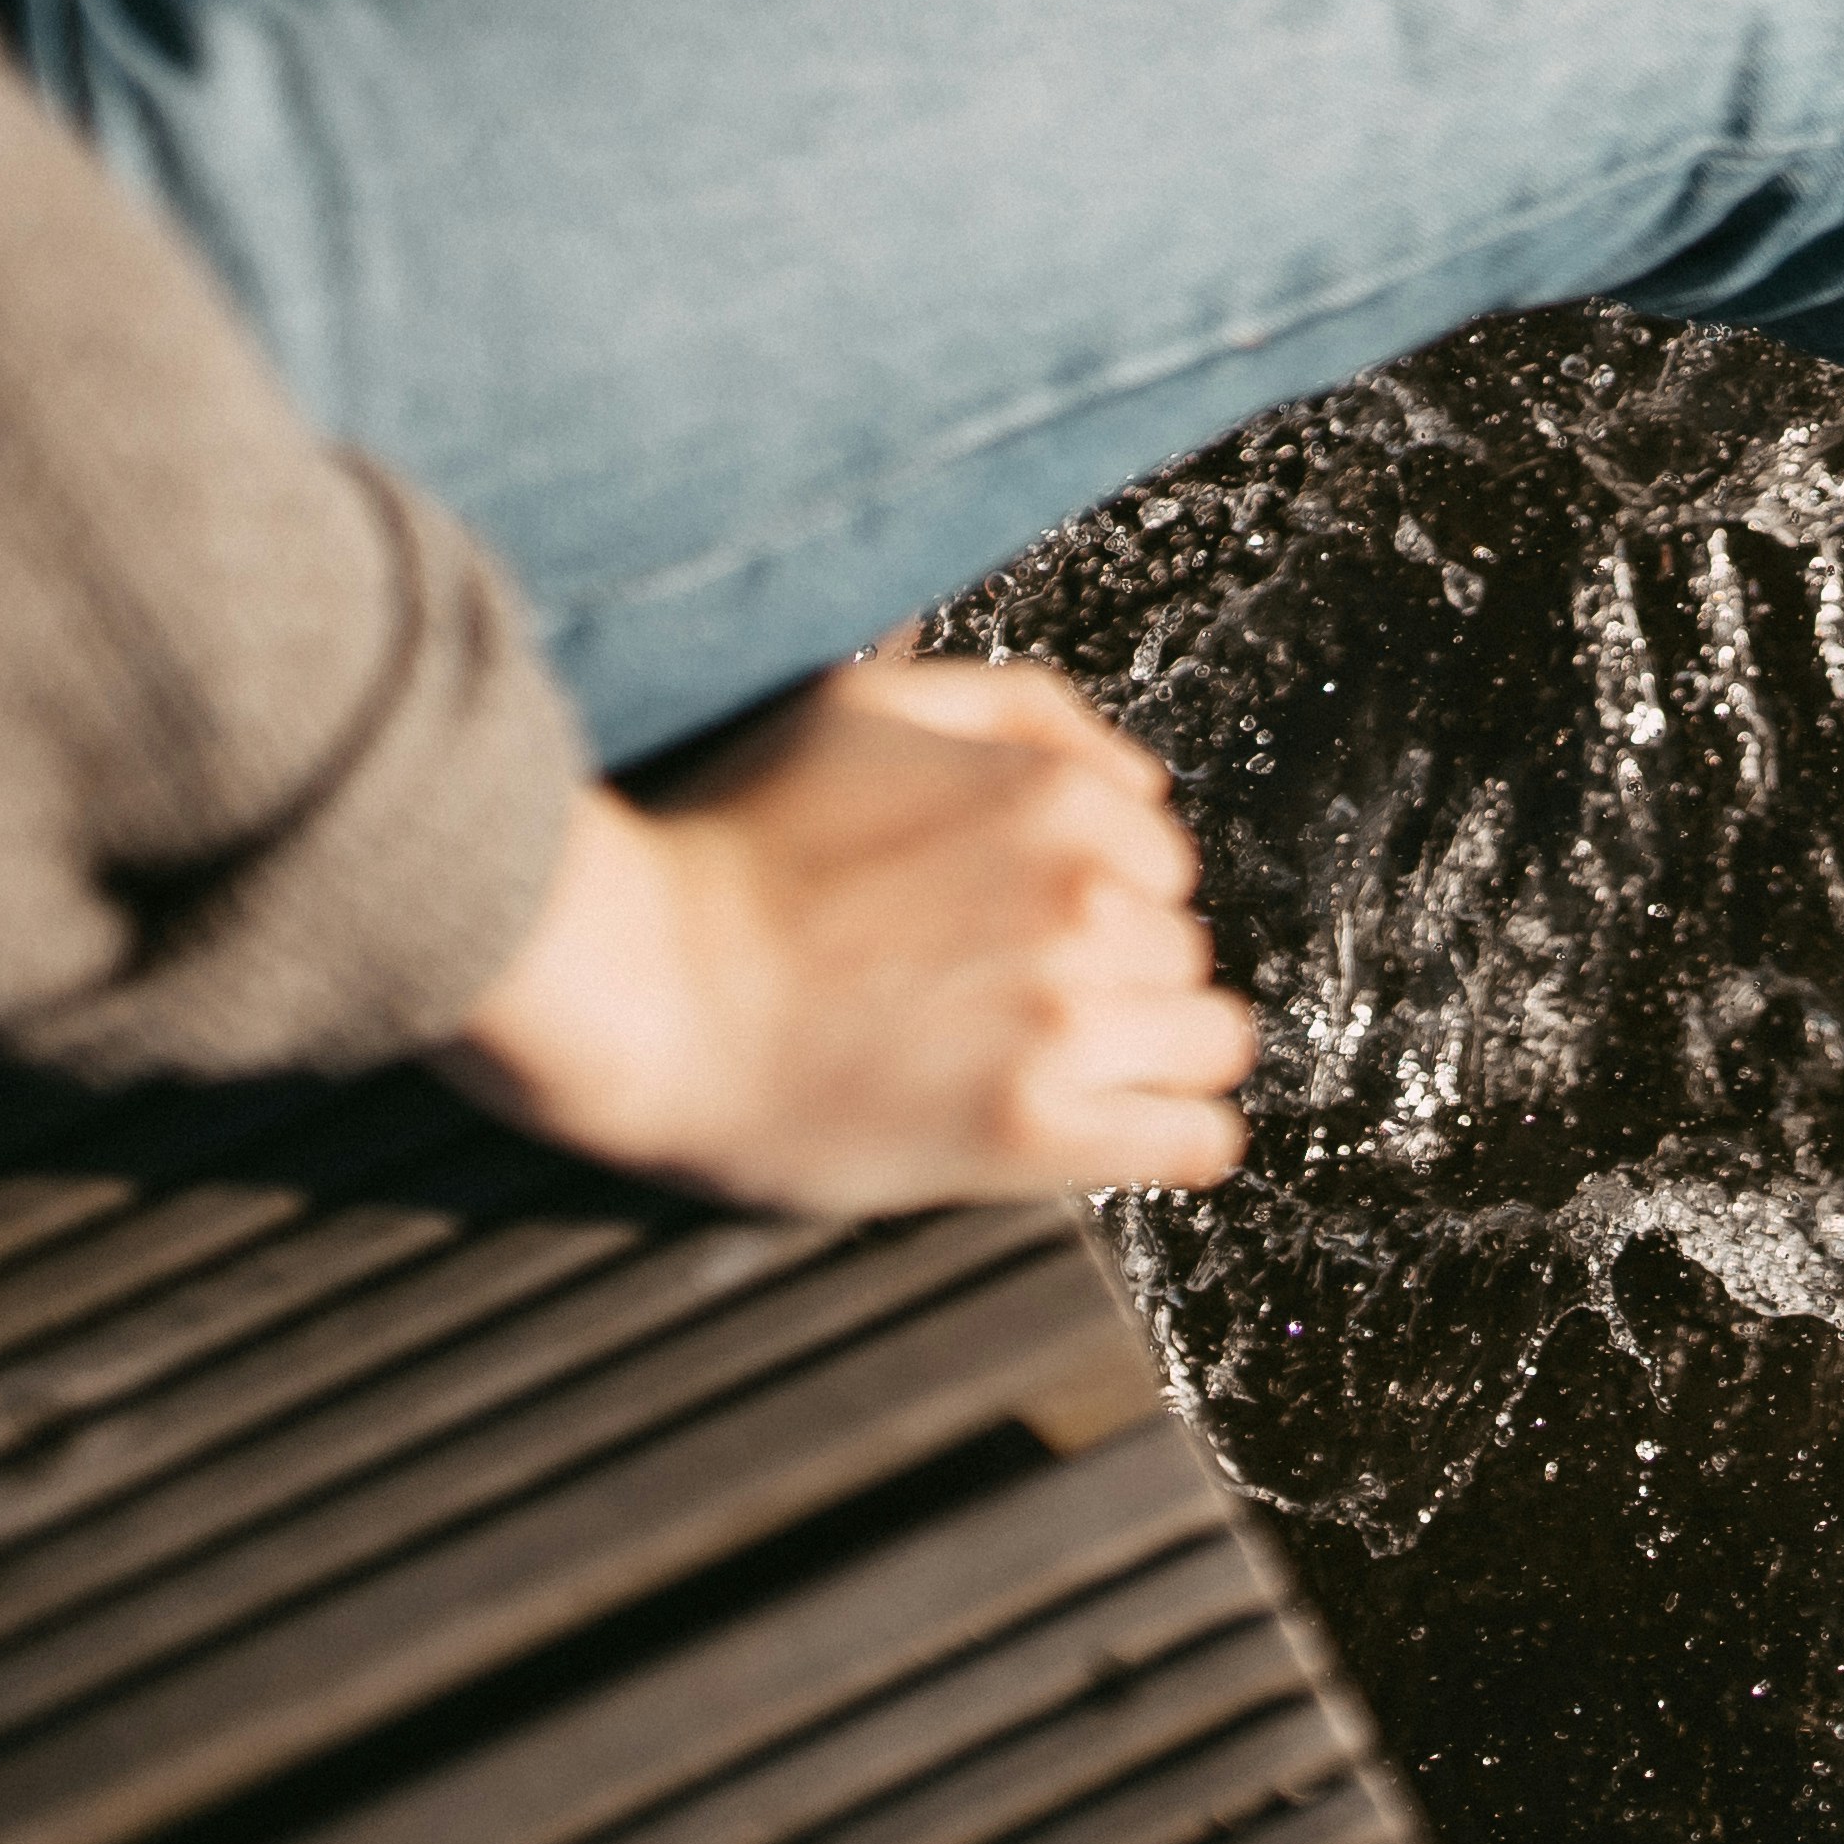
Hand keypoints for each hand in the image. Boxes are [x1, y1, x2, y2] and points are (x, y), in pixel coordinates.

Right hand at [440, 658, 1259, 1213]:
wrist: (631, 981)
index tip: (1028, 928)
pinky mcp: (1035, 1132)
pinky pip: (1198, 1140)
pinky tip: (1123, 1127)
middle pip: (1184, 949)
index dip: (1107, 897)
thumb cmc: (729, 844)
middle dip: (1121, 972)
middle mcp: (1084, 904)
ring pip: (1212, 1039)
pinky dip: (1180, 1136)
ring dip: (1151, 1052)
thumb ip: (1022, 709)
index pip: (1167, 861)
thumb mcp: (867, 703)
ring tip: (1058, 1065)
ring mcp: (1066, 1021)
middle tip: (1014, 998)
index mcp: (1055, 801)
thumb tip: (1144, 780)